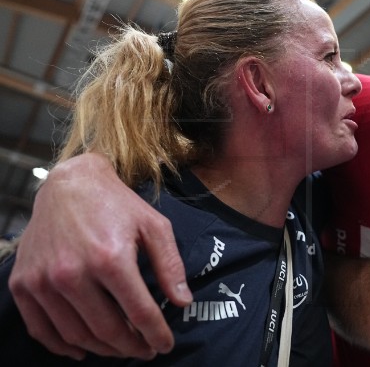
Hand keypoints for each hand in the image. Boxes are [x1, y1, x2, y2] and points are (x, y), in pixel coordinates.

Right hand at [9, 153, 191, 359]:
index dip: (156, 334)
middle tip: (145, 350)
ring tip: (121, 348)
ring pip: (76, 335)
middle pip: (107, 330)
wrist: (70, 184)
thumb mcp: (154, 226)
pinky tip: (83, 349)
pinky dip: (63, 346)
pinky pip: (41, 329)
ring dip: (103, 349)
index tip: (165, 345)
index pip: (139, 312)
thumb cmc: (117, 205)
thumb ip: (170, 265)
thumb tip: (183, 302)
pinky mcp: (22, 284)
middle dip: (131, 347)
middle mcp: (73, 272)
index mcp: (111, 258)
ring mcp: (43, 281)